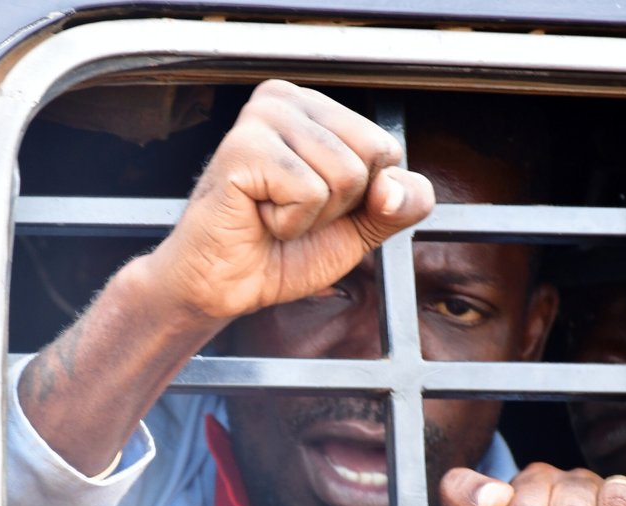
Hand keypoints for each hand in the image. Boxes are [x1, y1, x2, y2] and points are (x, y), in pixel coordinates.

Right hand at [135, 79, 434, 321]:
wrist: (225, 286)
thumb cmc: (281, 250)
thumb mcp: (361, 227)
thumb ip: (400, 204)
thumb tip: (395, 188)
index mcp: (315, 107)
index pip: (386, 148)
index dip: (361, 197)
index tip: (315, 205)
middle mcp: (286, 100)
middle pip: (371, 156)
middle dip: (339, 205)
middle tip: (290, 212)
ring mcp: (262, 118)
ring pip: (344, 175)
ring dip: (312, 217)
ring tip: (272, 215)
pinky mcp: (243, 147)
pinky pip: (309, 192)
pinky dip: (290, 223)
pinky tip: (258, 217)